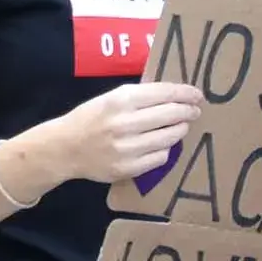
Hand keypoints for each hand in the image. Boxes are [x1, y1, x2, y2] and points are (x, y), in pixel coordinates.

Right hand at [47, 82, 202, 184]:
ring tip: (180, 127)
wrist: (64, 148)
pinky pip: (161, 158)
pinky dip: (165, 150)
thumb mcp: (108, 99)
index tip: (196, 95)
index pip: (163, 93)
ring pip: (170, 137)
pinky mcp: (129, 168)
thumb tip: (173, 96)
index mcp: (120, 100)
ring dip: (180, 130)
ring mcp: (128, 147)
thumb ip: (137, 97)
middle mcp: (125, 123)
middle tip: (194, 111)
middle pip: (171, 114)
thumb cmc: (89, 118)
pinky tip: (161, 145)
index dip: (185, 93)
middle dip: (188, 111)